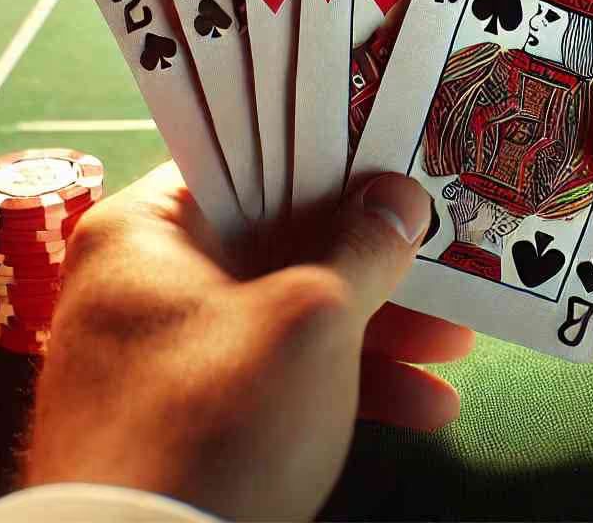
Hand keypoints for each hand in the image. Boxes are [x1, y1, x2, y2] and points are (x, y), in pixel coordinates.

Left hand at [24, 162, 472, 520]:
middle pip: (271, 248)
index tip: (395, 169)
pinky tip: (419, 407)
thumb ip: (364, 249)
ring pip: (280, 322)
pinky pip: (270, 382)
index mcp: (141, 232)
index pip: (241, 168)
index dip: (326, 165)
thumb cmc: (218, 423)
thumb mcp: (313, 321)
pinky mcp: (183, 426)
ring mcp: (158, 360)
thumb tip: (398, 197)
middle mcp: (138, 285)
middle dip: (369, 266)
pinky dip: (337, 388)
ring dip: (372, 335)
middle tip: (443, 264)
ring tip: (455, 350)